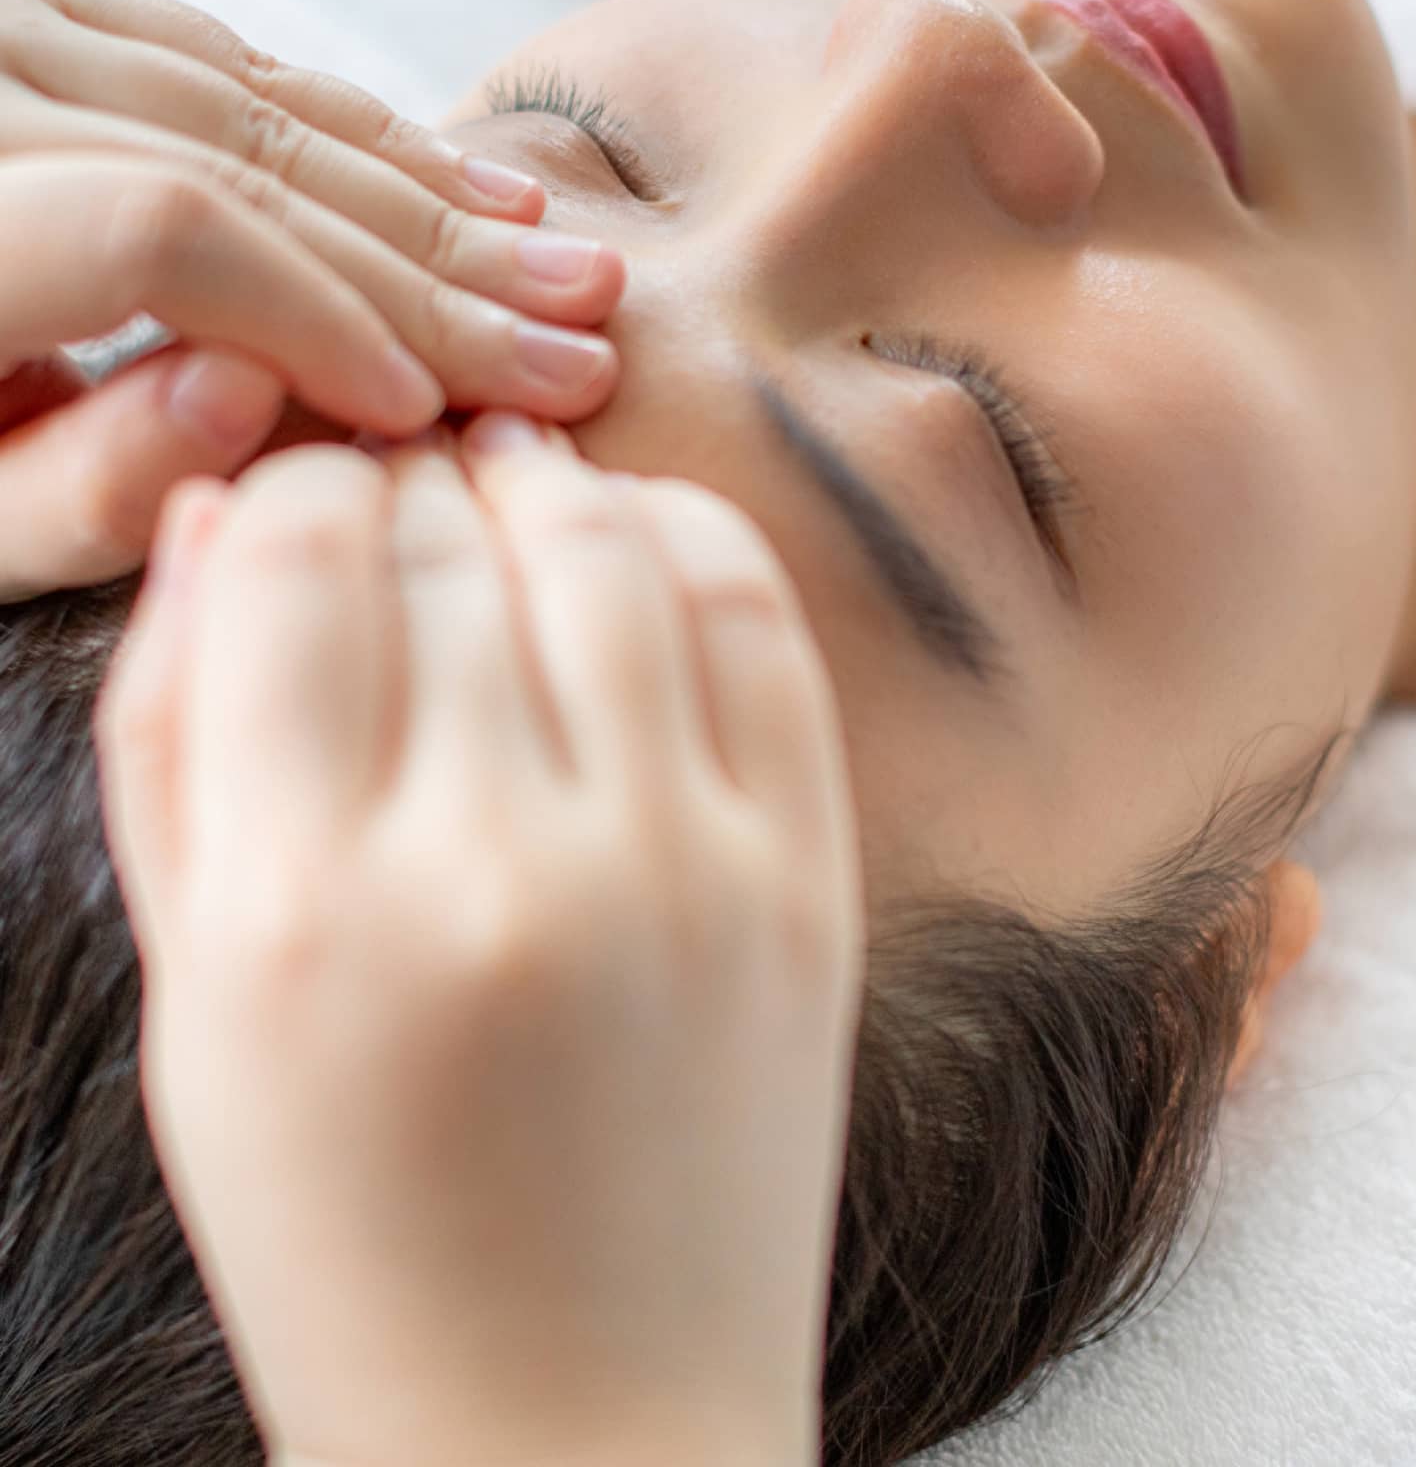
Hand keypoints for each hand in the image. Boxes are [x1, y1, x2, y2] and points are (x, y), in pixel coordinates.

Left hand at [0, 0, 624, 598]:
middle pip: (239, 158)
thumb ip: (74, 484)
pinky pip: (210, 48)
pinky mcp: (18, 0)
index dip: (327, 324)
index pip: (172, 237)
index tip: (431, 415)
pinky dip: (342, 116)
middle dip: (426, 267)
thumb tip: (257, 400)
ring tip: (555, 258)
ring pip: (248, 94)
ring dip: (420, 187)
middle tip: (577, 342)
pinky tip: (449, 171)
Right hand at [93, 416, 864, 1466]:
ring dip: (537, 485)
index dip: (288, 490)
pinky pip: (758, 622)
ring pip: (606, 541)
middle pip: (446, 532)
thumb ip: (172, 743)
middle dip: (403, 480)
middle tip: (398, 494)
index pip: (290, 554)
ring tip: (502, 495)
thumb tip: (213, 517)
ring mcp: (677, 868)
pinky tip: (632, 547)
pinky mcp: (805, 881)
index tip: (299, 511)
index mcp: (303, 913)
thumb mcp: (194, 1007)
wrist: (577, 1423)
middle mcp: (498, 868)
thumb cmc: (345, 1227)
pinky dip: (686, 537)